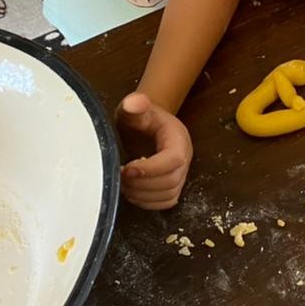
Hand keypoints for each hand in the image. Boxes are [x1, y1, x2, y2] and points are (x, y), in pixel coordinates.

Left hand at [115, 92, 192, 210]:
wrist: (149, 125)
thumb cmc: (141, 117)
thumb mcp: (134, 108)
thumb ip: (134, 104)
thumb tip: (134, 103)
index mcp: (178, 139)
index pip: (174, 160)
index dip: (151, 169)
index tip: (126, 169)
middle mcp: (185, 158)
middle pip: (171, 181)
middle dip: (142, 184)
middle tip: (119, 176)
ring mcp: (181, 174)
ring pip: (168, 195)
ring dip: (142, 195)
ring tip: (123, 184)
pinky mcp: (174, 185)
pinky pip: (166, 202)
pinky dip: (148, 203)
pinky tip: (132, 192)